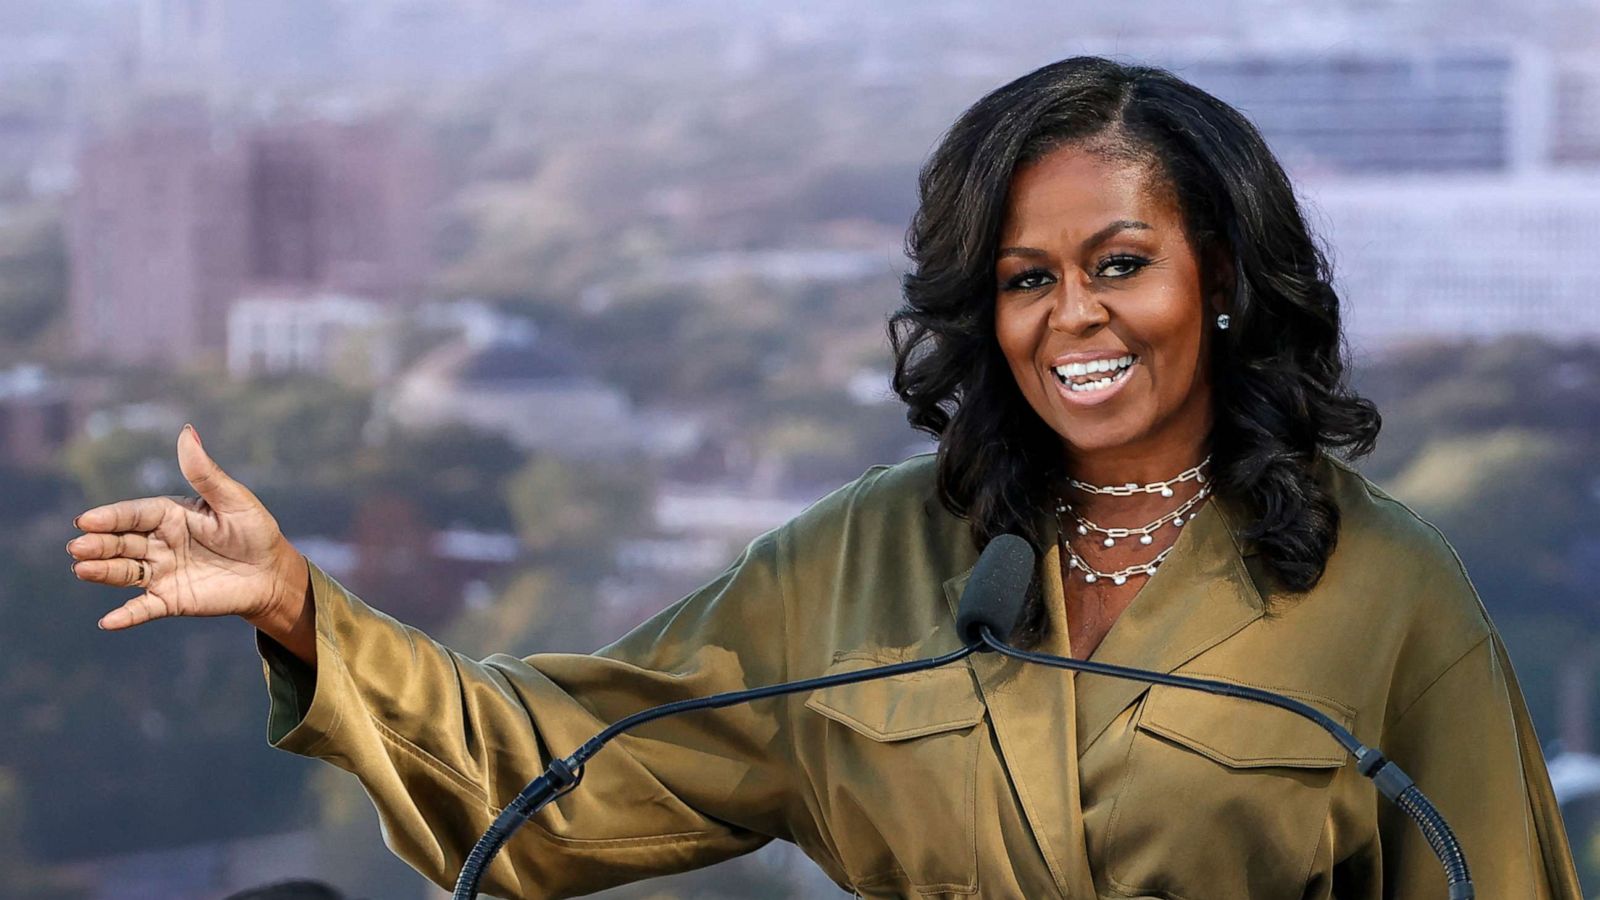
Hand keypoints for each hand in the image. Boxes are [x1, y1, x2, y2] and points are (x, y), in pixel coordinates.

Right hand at [69, 425, 311, 651]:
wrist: (271, 573)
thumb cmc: (254, 531)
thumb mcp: (234, 500)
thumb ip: (205, 473)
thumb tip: (186, 432)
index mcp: (170, 515)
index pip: (135, 514)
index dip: (111, 517)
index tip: (85, 520)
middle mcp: (159, 543)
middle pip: (122, 542)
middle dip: (98, 544)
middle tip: (77, 547)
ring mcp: (162, 572)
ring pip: (126, 572)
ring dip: (103, 573)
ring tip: (82, 569)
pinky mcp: (170, 600)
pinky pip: (145, 607)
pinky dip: (127, 615)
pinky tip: (108, 621)